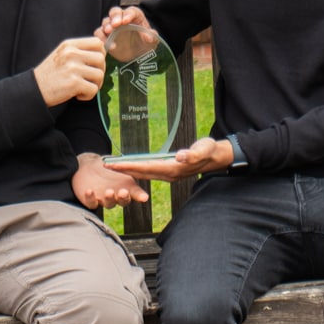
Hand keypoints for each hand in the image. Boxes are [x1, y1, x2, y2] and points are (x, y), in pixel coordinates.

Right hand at [34, 36, 105, 105]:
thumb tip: (103, 53)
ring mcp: (72, 68)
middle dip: (99, 71)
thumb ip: (80, 51)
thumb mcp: (62, 54)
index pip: (97, 43)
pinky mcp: (73, 83)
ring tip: (83, 87)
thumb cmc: (51, 74)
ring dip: (95, 84)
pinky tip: (77, 95)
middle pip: (101, 59)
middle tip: (89, 79)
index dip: (100, 54)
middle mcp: (71, 54)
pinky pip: (93, 89)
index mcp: (69, 45)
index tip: (94, 64)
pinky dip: (88, 95)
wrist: (34, 90)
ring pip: (100, 75)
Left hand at [73, 153, 149, 207]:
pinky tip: (90, 190)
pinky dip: (91, 198)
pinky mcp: (90, 201)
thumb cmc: (106, 167)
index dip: (140, 196)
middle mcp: (116, 197)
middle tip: (123, 192)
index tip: (144, 198)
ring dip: (109, 199)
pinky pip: (91, 203)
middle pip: (123, 202)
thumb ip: (127, 168)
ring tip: (109, 192)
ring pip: (109, 204)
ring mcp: (103, 200)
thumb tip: (136, 168)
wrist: (88, 166)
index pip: (135, 194)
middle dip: (123, 197)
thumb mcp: (117, 165)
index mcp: (126, 188)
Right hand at [98, 5, 147, 39]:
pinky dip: (100, 37)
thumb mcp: (152, 41)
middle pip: (115, 12)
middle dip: (115, 17)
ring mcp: (112, 26)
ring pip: (106, 21)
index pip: (131, 11)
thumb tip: (149, 37)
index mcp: (134, 15)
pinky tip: (106, 44)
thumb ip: (152, 36)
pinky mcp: (105, 35)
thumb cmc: (145, 44)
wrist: (137, 54)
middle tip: (115, 25)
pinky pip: (99, 33)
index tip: (126, 21)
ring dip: (106, 26)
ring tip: (109, 32)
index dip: (128, 15)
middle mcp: (122, 18)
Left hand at [112, 136, 233, 181]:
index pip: (146, 168)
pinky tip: (131, 167)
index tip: (114, 164)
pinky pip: (150, 173)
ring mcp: (169, 175)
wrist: (217, 157)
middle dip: (123, 170)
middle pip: (141, 173)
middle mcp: (169, 174)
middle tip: (106, 165)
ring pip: (144, 174)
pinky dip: (138, 170)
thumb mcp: (204, 148)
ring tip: (114, 166)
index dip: (129, 166)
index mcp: (174, 168)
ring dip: (129, 171)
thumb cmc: (210, 150)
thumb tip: (179, 156)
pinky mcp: (170, 172)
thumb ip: (193, 153)